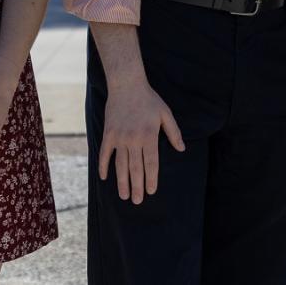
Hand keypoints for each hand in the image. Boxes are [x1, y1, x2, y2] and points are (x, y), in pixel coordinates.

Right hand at [98, 78, 184, 203]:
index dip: (151, 179)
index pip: (151, 163)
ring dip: (122, 182)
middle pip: (136, 168)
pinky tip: (104, 178)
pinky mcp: (108, 134)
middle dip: (137, 186)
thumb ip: (174, 132)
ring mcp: (119, 137)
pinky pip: (105, 154)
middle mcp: (134, 139)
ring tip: (124, 196)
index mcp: (149, 135)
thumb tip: (182, 149)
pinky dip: (103, 166)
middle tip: (137, 201)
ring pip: (120, 165)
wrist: (127, 84)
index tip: (151, 191)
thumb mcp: (165, 113)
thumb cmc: (149, 99)